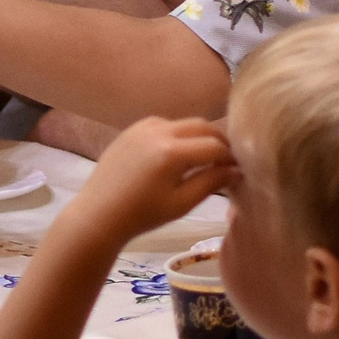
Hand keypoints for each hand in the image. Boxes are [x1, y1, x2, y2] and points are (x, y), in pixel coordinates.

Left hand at [64, 118, 235, 246]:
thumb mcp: (182, 203)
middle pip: (201, 126)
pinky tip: (176, 155)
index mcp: (172, 151)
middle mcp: (158, 131)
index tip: (239, 168)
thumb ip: (212, 182)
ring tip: (203, 159)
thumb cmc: (143, 215)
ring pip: (183, 123)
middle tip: (226, 160)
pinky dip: (177, 135)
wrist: (99, 214)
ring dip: (197, 136)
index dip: (231, 156)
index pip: (215, 145)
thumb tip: (237, 170)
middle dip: (218, 140)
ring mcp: (142, 127)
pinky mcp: (131, 130)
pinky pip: (163, 125)